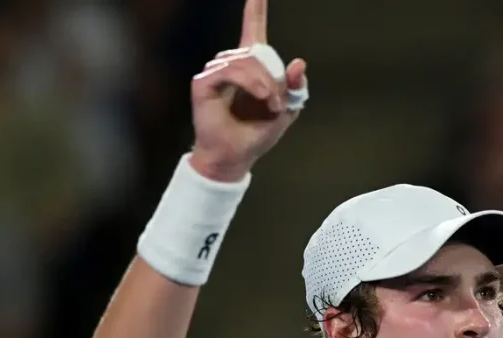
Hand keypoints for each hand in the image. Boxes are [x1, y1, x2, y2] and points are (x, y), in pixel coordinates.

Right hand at [188, 0, 306, 181]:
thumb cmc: (257, 134)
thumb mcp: (286, 110)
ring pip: (245, 61)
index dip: (255, 9)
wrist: (236, 157)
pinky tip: (261, 97)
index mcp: (251, 68)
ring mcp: (215, 72)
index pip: (253, 30)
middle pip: (257, 52)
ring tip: (271, 105)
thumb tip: (298, 62)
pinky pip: (231, 72)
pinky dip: (251, 84)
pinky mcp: (203, 83)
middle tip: (278, 103)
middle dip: (274, 78)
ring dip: (265, 84)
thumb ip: (295, 87)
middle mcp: (230, 65)